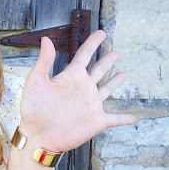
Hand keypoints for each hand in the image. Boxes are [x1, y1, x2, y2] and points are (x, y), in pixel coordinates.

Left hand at [18, 30, 135, 152]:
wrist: (39, 136)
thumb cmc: (34, 110)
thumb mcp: (36, 81)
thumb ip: (45, 61)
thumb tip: (46, 39)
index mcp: (70, 77)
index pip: (84, 55)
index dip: (93, 43)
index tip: (101, 33)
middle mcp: (82, 88)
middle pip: (98, 70)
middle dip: (107, 61)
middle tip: (116, 52)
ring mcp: (91, 105)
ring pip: (107, 90)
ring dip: (115, 83)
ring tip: (122, 75)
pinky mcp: (96, 121)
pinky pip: (115, 119)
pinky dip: (124, 118)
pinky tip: (134, 118)